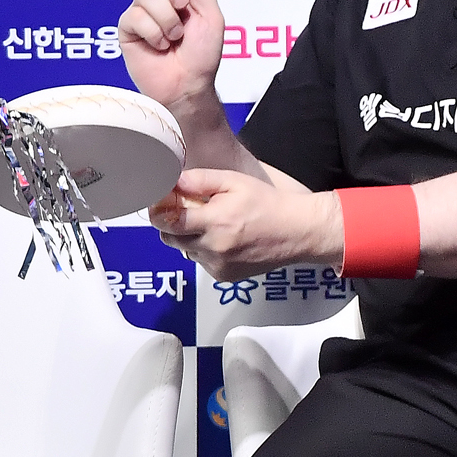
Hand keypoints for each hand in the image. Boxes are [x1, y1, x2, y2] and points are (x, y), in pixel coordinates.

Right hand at [118, 0, 225, 111]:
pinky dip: (154, 32)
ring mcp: (142, 11)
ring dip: (167, 18)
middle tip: (182, 4)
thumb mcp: (211, 18)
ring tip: (175, 37)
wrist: (188, 85)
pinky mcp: (128, 28)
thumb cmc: (202, 56)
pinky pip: (136, 16)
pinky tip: (160, 45)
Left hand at [149, 169, 342, 280]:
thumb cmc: (268, 203)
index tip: (158, 204)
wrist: (298, 231)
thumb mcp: (236, 182)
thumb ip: (201, 180)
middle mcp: (213, 248)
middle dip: (172, 224)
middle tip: (188, 211)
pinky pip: (202, 262)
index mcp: (215, 221)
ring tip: (215, 225)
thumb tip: (172, 180)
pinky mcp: (224, 276)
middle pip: (170, 239)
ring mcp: (218, 265)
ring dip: (191, 238)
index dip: (157, 212)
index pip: (167, 221)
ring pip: (186, 251)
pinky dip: (206, 251)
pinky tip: (227, 240)